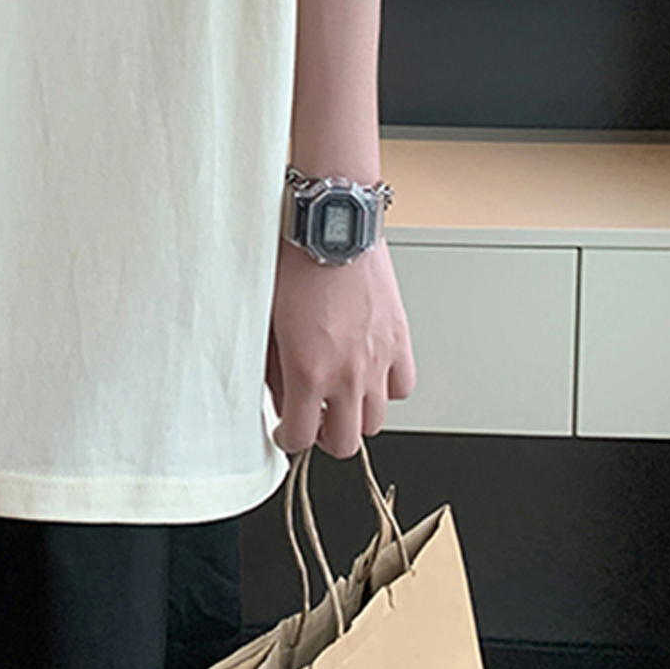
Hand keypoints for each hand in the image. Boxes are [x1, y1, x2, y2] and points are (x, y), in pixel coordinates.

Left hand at [266, 235, 416, 457]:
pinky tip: (369, 373)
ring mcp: (378, 360)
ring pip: (376, 421)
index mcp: (307, 370)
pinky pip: (402, 387)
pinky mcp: (399, 340)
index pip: (300, 437)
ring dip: (355, 415)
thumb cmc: (293, 261)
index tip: (285, 430)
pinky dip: (387, 387)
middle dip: (323, 436)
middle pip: (344, 443)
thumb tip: (278, 393)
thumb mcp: (267, 319)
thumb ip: (273, 366)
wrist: (330, 225)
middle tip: (312, 418)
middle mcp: (347, 373)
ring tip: (339, 396)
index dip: (288, 439)